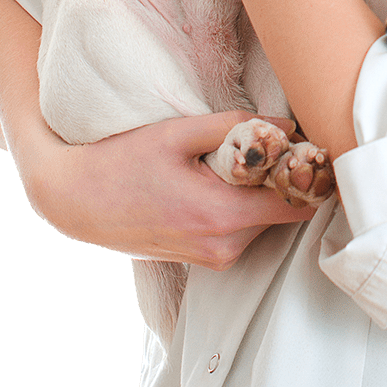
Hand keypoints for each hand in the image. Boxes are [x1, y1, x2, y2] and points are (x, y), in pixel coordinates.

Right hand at [25, 110, 316, 268]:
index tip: (310, 148)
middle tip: (279, 144)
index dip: (308, 175)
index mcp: (222, 216)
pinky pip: (243, 232)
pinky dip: (243, 208)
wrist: (75, 201)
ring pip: (264, 223)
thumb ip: (237, 127)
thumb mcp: (178, 133)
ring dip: (262, 193)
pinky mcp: (203, 260)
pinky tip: (221, 181)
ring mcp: (213, 259)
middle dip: (286, 181)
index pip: (295, 204)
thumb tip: (289, 126)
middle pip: (283, 214)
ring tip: (239, 161)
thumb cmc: (123, 162)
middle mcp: (224, 248)